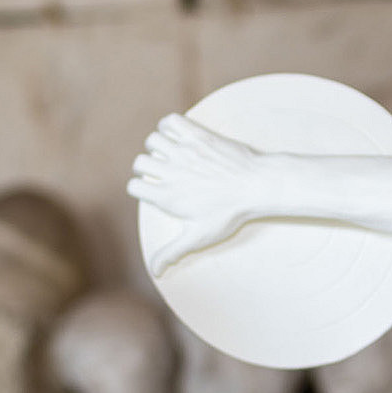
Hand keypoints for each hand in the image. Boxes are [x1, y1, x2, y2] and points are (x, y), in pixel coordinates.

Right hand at [128, 114, 265, 274]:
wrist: (257, 185)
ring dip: (157, 146)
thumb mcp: (200, 236)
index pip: (134, 186)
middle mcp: (172, 171)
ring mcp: (184, 151)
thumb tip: (155, 271)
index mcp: (168, 196)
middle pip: (140, 162)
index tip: (154, 190)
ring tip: (170, 154)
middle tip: (165, 173)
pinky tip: (177, 135)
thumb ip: (173, 250)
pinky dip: (169, 125)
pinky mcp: (197, 134)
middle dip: (147, 167)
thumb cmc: (229, 213)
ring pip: (153, 141)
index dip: (141, 188)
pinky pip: (171, 121)